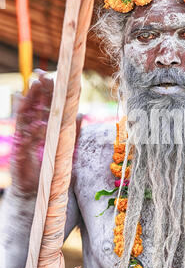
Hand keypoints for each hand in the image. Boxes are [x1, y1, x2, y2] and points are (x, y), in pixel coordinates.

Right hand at [10, 71, 81, 195]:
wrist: (39, 192)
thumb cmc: (50, 170)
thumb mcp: (66, 148)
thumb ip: (72, 132)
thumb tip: (80, 114)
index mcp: (43, 127)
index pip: (46, 106)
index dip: (49, 92)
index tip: (55, 78)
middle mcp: (32, 130)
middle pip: (34, 106)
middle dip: (38, 90)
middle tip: (43, 75)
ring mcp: (24, 140)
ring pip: (25, 116)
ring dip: (30, 101)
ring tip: (35, 86)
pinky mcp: (20, 154)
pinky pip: (25, 141)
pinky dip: (32, 133)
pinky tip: (39, 125)